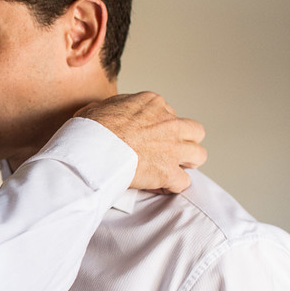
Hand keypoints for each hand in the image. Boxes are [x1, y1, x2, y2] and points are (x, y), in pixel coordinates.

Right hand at [75, 92, 205, 192]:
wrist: (92, 149)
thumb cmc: (91, 129)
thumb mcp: (99, 106)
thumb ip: (114, 108)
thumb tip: (109, 114)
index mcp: (152, 103)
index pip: (169, 113)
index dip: (160, 128)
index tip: (149, 137)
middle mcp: (168, 123)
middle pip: (193, 131)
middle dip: (184, 141)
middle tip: (169, 151)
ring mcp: (172, 148)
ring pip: (198, 155)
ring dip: (186, 163)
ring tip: (172, 169)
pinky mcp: (168, 172)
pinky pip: (184, 182)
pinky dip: (173, 186)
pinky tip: (160, 186)